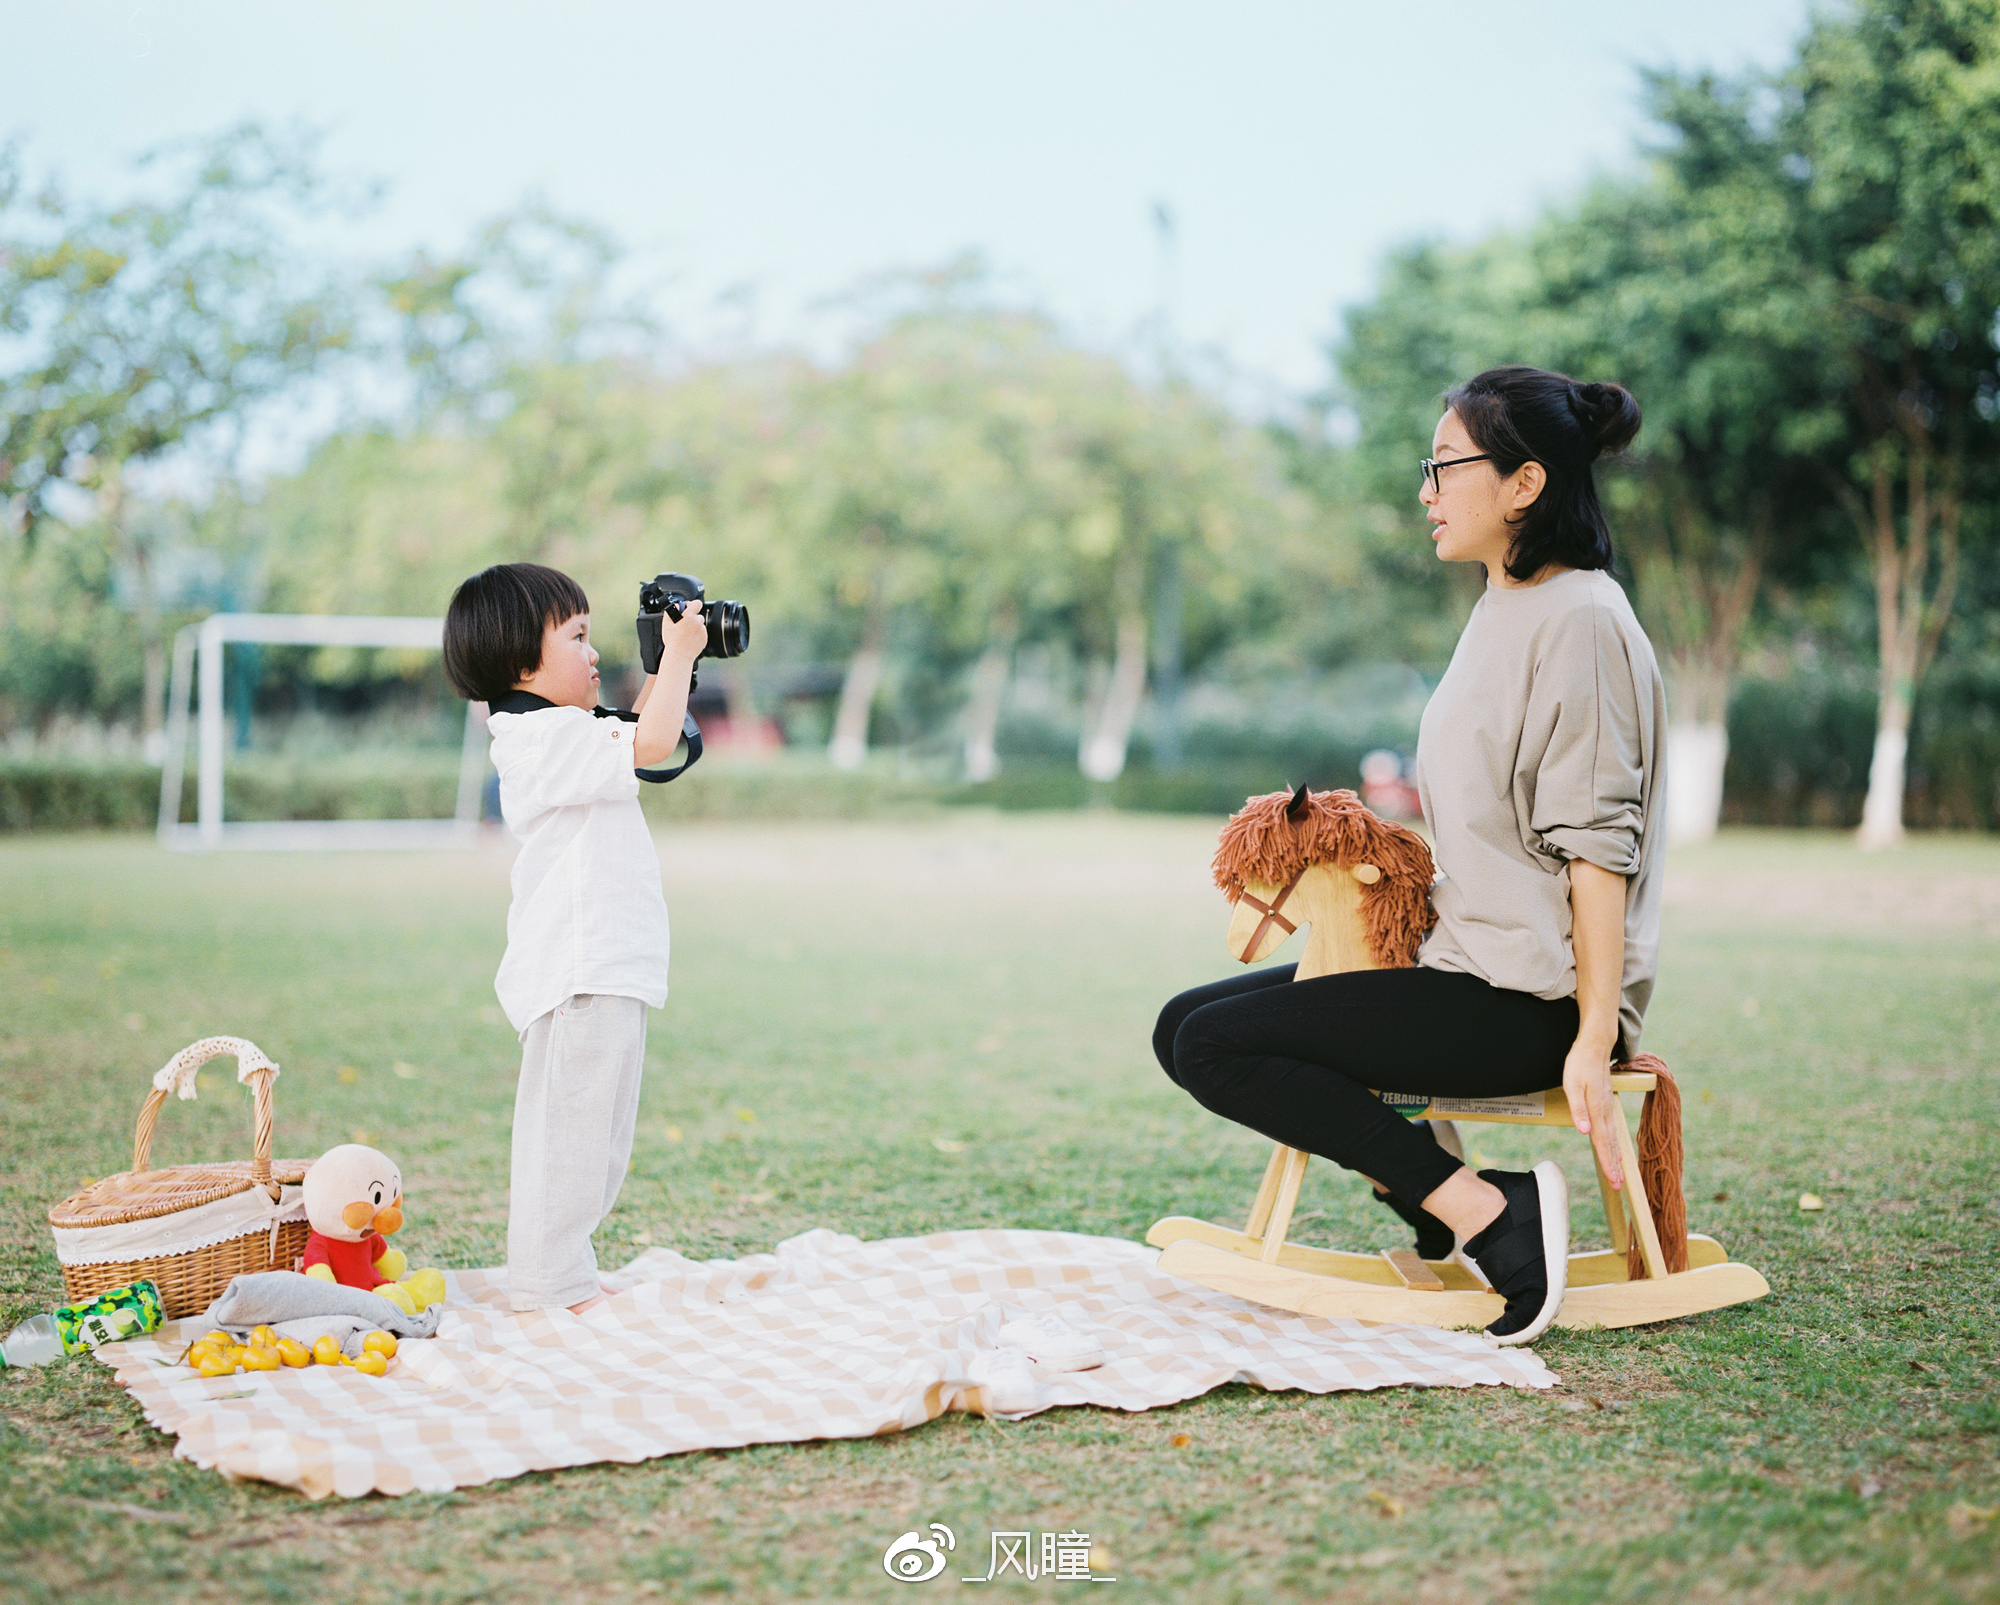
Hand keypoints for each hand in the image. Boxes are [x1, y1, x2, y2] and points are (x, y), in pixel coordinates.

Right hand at [658, 601, 706, 667]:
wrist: (679, 655)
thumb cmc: (672, 641)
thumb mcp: (666, 624)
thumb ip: (670, 612)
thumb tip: (676, 606)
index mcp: (689, 617)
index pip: (697, 603)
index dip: (693, 604)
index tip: (689, 608)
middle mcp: (698, 623)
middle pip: (698, 616)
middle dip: (692, 619)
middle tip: (684, 625)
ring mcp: (702, 631)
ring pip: (700, 625)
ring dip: (695, 627)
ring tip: (686, 634)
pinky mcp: (705, 639)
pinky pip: (702, 634)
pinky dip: (697, 635)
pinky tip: (689, 639)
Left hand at [1561, 1037, 1623, 1188]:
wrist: (1594, 1045)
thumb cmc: (1579, 1064)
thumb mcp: (1572, 1085)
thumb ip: (1578, 1109)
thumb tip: (1584, 1131)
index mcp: (1597, 1110)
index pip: (1602, 1142)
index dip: (1607, 1162)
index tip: (1613, 1181)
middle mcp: (1606, 1111)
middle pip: (1610, 1144)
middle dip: (1614, 1166)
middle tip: (1619, 1186)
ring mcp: (1607, 1107)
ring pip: (1613, 1137)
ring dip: (1615, 1157)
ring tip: (1619, 1175)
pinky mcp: (1606, 1103)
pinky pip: (1611, 1129)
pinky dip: (1615, 1143)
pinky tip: (1615, 1150)